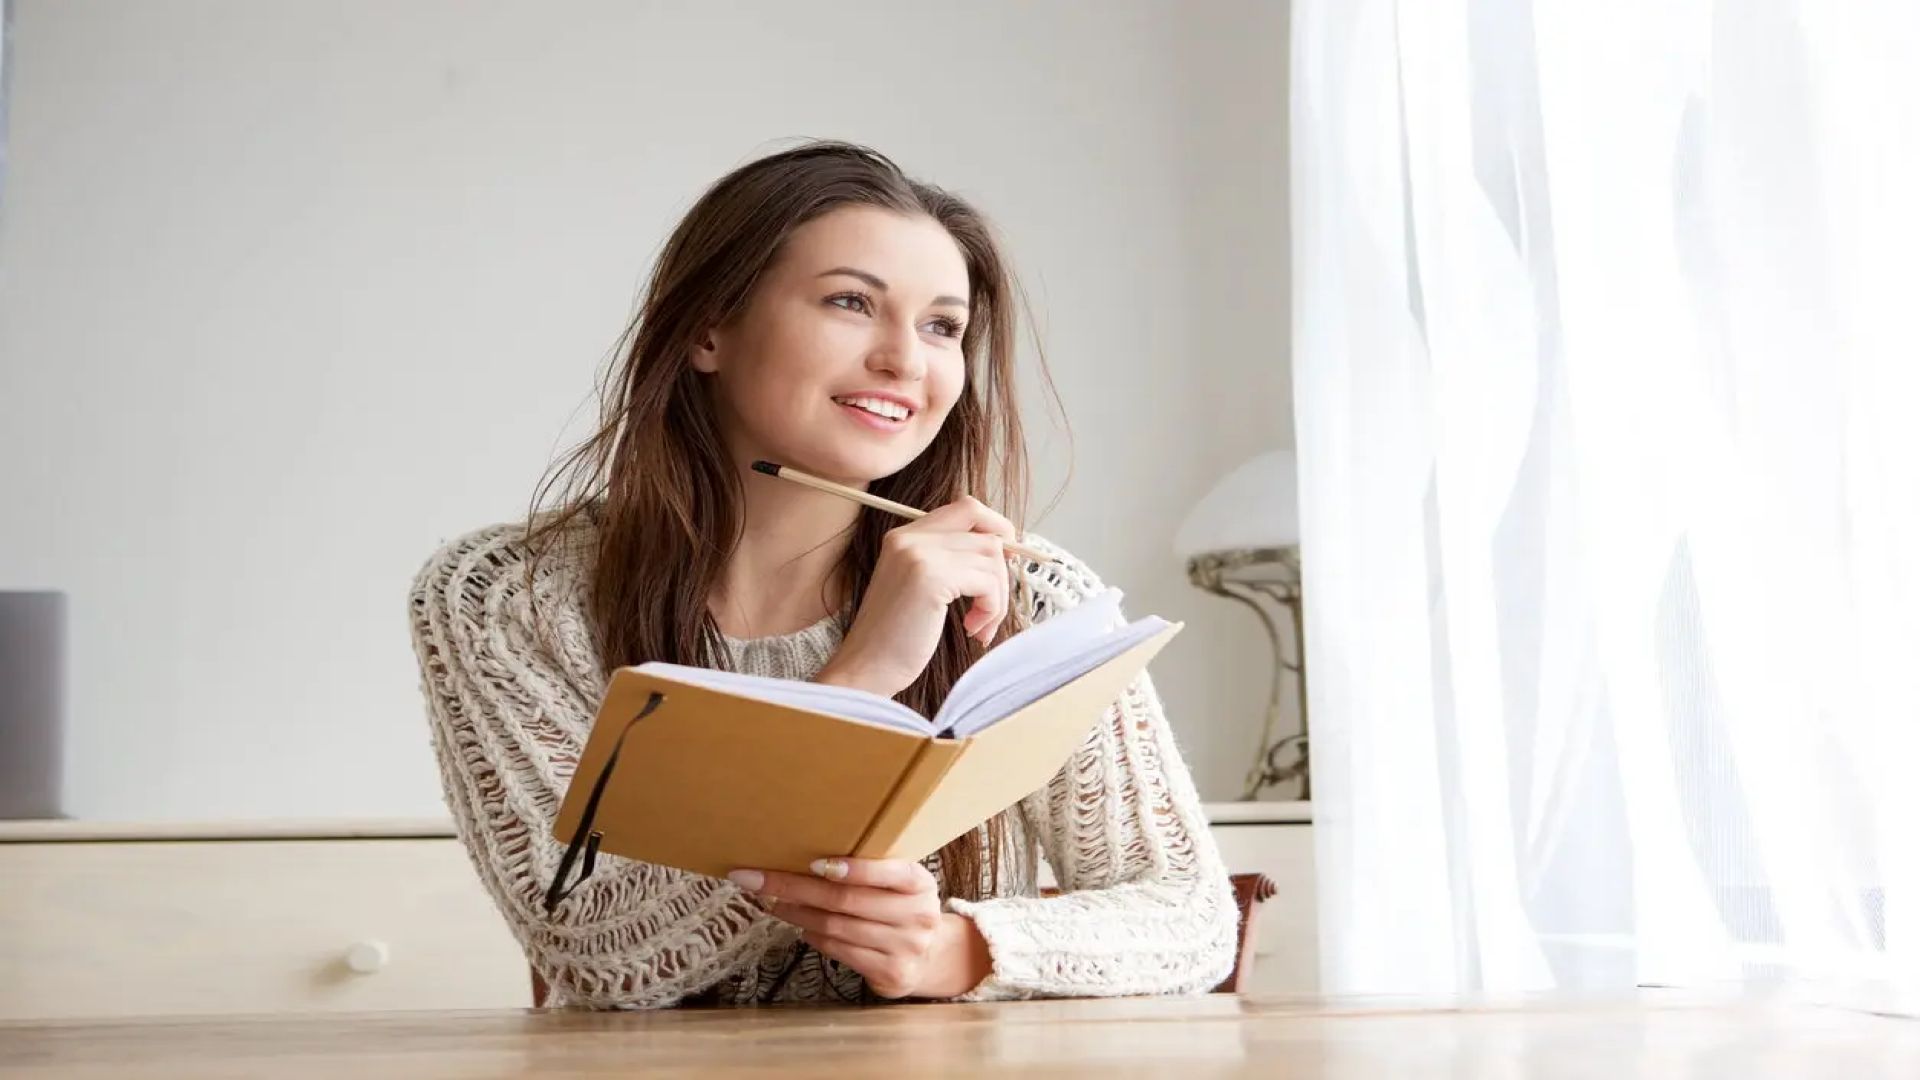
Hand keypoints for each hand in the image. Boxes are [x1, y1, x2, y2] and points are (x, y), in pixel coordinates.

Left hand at [728, 858, 991, 999]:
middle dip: (795, 887)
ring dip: (796, 913)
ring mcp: (905, 948)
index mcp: (919, 883)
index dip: (850, 868)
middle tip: (757, 879)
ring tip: (771, 902)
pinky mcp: (890, 974)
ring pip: (836, 927)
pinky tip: (800, 926)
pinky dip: (814, 937)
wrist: (932, 956)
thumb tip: (805, 854)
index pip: (884, 872)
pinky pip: (840, 951)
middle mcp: (917, 916)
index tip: (812, 862)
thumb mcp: (899, 884)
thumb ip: (870, 869)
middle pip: (845, 900)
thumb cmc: (901, 907)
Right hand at [814, 496, 1019, 697]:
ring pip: (992, 558)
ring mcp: (919, 554)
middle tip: (993, 602)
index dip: (995, 529)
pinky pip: (988, 582)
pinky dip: (991, 608)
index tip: (1004, 560)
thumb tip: (1003, 548)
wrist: (865, 669)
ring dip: (996, 597)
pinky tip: (973, 629)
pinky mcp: (931, 578)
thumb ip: (948, 560)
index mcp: (905, 536)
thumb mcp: (919, 587)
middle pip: (986, 533)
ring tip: (979, 625)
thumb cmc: (895, 639)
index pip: (967, 508)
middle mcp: (910, 537)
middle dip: (1001, 570)